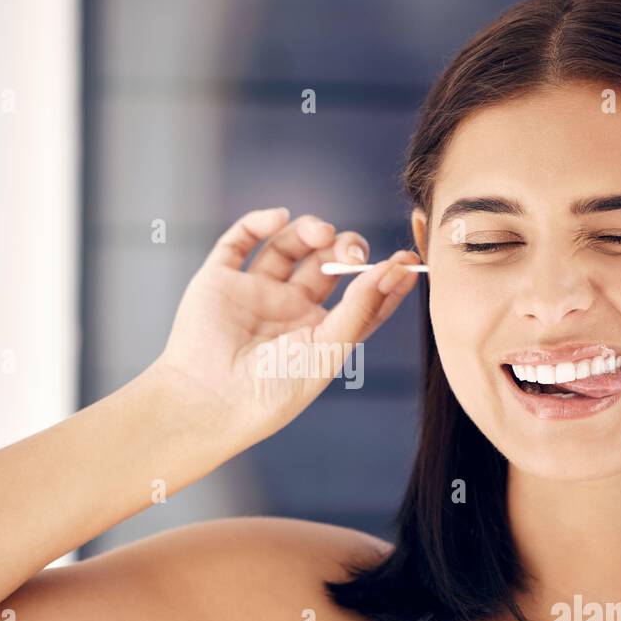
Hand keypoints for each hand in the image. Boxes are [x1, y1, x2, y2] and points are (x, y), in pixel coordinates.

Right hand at [149, 207, 420, 444]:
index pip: (359, 298)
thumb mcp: (328, 352)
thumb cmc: (272, 391)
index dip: (384, 278)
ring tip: (320, 232)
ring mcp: (254, 292)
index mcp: (318, 333)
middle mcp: (288, 310)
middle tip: (351, 252)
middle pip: (326, 263)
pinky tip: (279, 218)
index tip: (408, 260)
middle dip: (345, 249)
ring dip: (309, 230)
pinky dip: (259, 222)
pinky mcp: (220, 279)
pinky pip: (240, 240)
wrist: (211, 401)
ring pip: (288, 246)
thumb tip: (392, 270)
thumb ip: (360, 309)